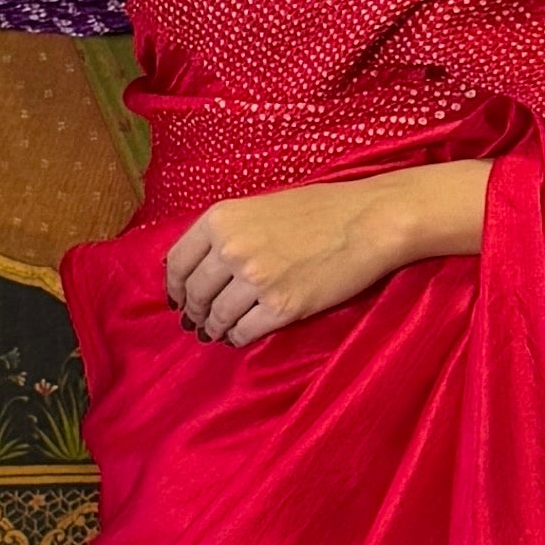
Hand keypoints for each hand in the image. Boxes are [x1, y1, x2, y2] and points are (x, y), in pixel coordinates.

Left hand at [164, 176, 448, 345]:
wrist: (369, 221)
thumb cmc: (320, 209)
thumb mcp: (260, 207)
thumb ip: (228, 231)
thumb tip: (200, 263)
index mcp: (221, 219)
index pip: (177, 262)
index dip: (175, 286)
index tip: (179, 297)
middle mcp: (231, 249)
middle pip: (194, 293)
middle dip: (194, 311)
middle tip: (197, 321)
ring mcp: (255, 280)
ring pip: (216, 317)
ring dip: (214, 328)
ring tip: (218, 331)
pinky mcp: (282, 307)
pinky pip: (244, 332)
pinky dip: (239, 337)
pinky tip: (242, 335)